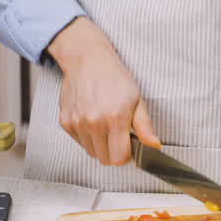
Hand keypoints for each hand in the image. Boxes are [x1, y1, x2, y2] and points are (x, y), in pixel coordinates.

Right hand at [47, 17, 160, 164]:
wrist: (87, 60)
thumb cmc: (114, 78)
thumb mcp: (137, 99)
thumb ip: (145, 126)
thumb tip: (154, 146)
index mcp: (115, 119)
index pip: (119, 159)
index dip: (126, 156)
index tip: (128, 146)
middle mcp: (94, 123)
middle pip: (104, 159)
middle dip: (113, 152)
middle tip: (117, 135)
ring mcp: (77, 123)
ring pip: (91, 152)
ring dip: (99, 145)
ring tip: (104, 124)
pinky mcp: (65, 122)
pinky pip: (79, 142)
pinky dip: (86, 136)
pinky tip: (92, 119)